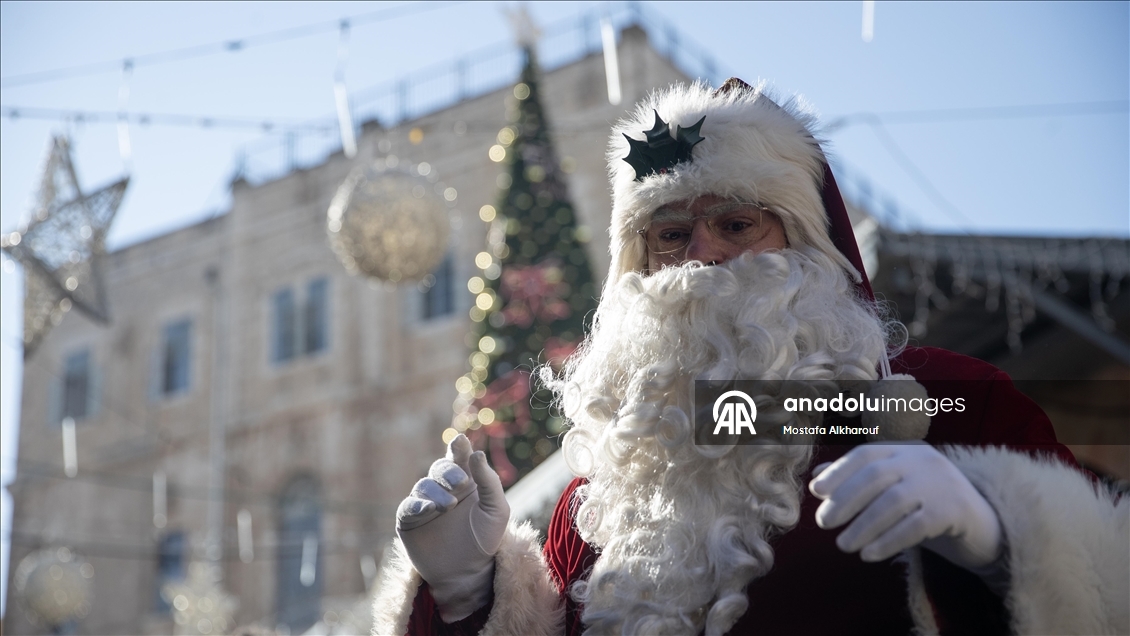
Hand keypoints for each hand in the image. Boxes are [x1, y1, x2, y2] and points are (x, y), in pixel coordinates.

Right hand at [396, 434, 509, 621]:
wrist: (468, 573)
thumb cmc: (486, 539)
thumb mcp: (496, 510)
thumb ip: (488, 481)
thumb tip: (477, 453)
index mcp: (466, 480)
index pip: (460, 456)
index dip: (458, 446)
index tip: (459, 441)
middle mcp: (444, 488)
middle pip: (440, 467)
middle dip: (449, 472)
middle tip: (461, 484)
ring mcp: (425, 502)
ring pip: (424, 485)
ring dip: (437, 492)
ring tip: (449, 506)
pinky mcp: (409, 520)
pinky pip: (409, 506)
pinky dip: (417, 505)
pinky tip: (429, 509)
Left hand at [808, 442, 1002, 569]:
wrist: (981, 524)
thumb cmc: (925, 504)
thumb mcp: (893, 487)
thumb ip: (857, 479)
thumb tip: (816, 479)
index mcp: (905, 449)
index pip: (865, 454)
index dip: (838, 472)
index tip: (817, 492)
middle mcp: (922, 460)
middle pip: (875, 476)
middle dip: (845, 500)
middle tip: (823, 523)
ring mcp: (941, 483)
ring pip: (893, 502)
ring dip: (863, 526)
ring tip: (843, 545)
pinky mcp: (955, 511)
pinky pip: (915, 527)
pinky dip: (888, 541)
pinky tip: (868, 555)